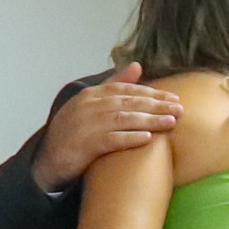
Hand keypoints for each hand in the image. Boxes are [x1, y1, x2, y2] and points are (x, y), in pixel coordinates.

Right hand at [34, 64, 182, 190]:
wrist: (48, 162)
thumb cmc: (74, 133)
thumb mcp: (91, 105)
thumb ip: (114, 85)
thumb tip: (137, 65)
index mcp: (91, 95)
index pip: (126, 90)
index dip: (152, 94)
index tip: (174, 98)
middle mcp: (89, 106)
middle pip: (129, 103)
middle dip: (157, 105)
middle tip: (180, 109)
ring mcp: (87, 125)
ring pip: (124, 119)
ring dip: (150, 120)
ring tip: (172, 122)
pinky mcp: (86, 145)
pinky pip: (112, 140)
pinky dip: (130, 138)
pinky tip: (147, 138)